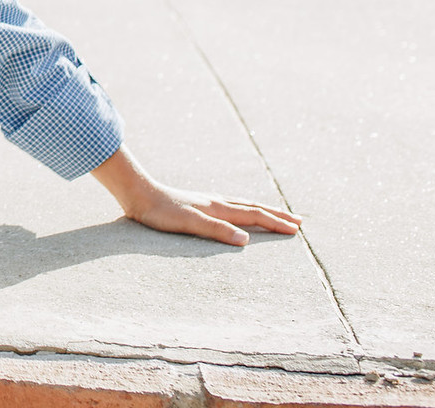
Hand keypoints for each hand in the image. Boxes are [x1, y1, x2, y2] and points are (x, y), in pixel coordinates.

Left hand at [117, 183, 302, 246]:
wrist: (137, 193)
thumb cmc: (160, 212)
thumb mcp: (188, 223)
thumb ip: (216, 230)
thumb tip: (246, 241)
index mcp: (217, 207)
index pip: (254, 215)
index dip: (275, 223)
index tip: (296, 230)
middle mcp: (215, 202)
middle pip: (252, 207)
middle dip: (275, 214)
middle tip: (297, 221)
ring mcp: (206, 201)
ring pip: (241, 204)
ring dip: (261, 210)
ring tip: (273, 214)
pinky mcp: (195, 203)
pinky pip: (228, 206)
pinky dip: (242, 209)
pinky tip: (235, 212)